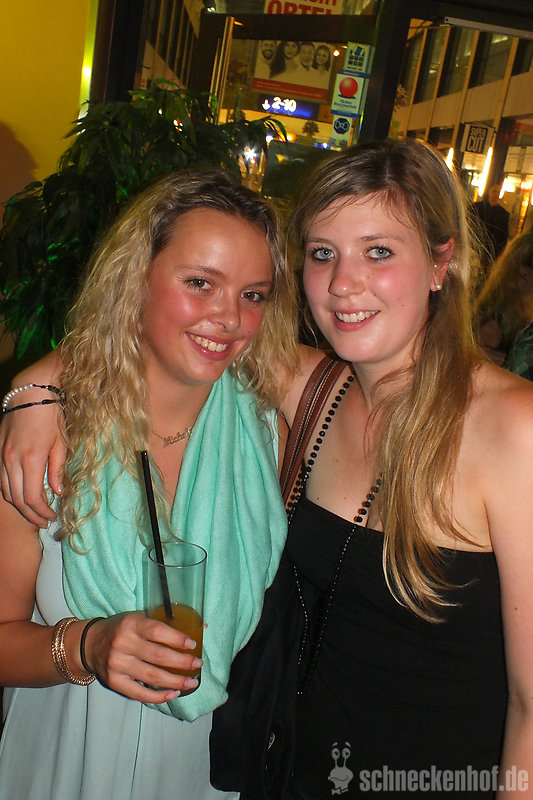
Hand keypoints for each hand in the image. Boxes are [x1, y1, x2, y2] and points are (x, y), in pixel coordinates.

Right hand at [0, 402, 65, 527]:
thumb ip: (58, 470)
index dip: (42, 512)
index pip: (32, 498)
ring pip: (5, 491)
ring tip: (33, 512)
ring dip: (19, 506)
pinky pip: (0, 479)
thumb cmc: (51, 416)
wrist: (31, 392)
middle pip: (17, 499)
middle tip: (43, 522)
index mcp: (31, 459)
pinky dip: (10, 491)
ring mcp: (2, 456)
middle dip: (31, 515)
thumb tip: (58, 492)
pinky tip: (21, 495)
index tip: (52, 518)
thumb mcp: (61, 443)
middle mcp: (12, 460)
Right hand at [83, 613, 201, 702]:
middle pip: (158, 656)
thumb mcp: (137, 618)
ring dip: (176, 681)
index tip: (192, 645)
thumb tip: (198, 627)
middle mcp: (123, 644)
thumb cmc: (121, 629)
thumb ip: (160, 624)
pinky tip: (173, 693)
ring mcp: (117, 665)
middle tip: (198, 664)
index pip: (157, 631)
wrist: (89, 644)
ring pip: (152, 676)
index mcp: (130, 624)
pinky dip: (159, 696)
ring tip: (192, 682)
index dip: (177, 639)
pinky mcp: (114, 682)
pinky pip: (140, 693)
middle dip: (182, 662)